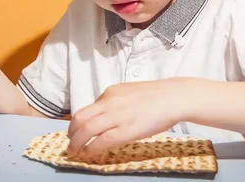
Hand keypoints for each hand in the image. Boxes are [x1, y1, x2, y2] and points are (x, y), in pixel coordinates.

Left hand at [66, 80, 183, 156]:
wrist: (174, 98)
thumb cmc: (156, 96)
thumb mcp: (129, 92)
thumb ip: (115, 101)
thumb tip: (105, 112)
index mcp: (110, 92)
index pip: (87, 108)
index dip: (78, 122)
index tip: (76, 131)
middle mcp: (109, 102)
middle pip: (80, 118)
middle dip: (71, 132)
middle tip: (70, 142)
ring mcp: (116, 116)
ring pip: (86, 130)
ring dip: (76, 143)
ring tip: (74, 151)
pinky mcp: (125, 130)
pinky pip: (101, 141)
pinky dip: (91, 148)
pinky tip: (88, 153)